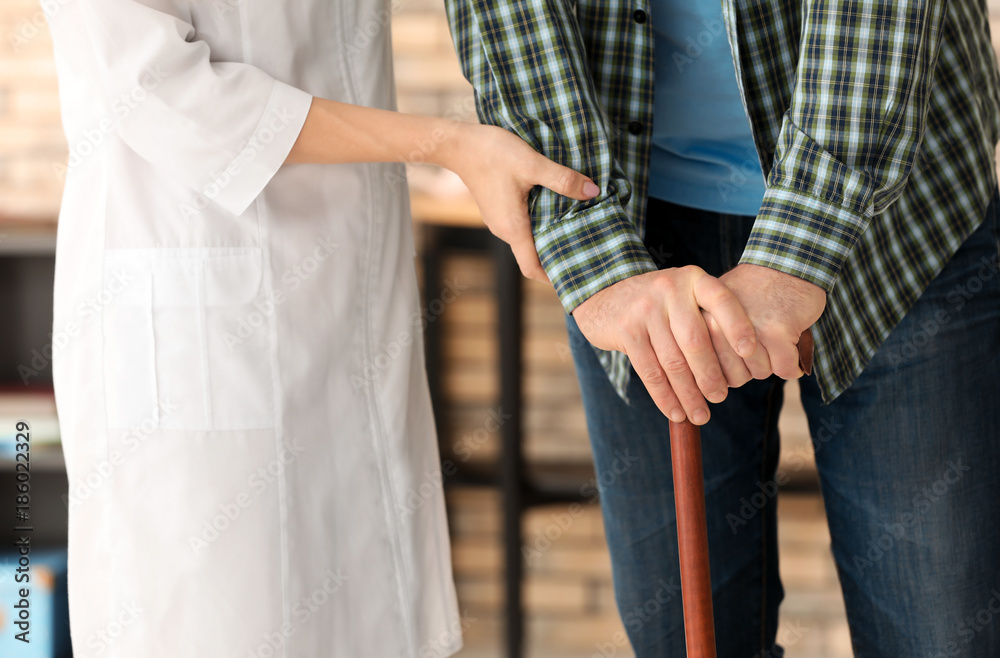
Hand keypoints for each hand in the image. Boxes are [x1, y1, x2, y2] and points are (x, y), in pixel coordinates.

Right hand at [441, 123, 599, 281]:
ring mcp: (499, 220)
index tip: (573, 273)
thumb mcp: (532, 164)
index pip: (531, 267)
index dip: (552, 276)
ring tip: (574, 226)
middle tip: (584, 247)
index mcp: (512, 227)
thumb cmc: (492, 154)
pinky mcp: (498, 209)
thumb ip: (563, 179)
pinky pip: (521, 224)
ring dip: (548, 235)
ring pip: (528, 238)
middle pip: (532, 254)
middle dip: (556, 253)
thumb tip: (593, 191)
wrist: (458, 143)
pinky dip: (539, 222)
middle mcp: (504, 230)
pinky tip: (555, 207)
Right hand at [572, 267, 757, 424]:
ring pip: (673, 361)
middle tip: (720, 398)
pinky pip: (650, 371)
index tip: (749, 353)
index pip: (723, 301)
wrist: (606, 296)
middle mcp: (670, 289)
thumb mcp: (684, 296)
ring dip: (688, 394)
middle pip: (696, 341)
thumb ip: (707, 316)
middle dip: (710, 376)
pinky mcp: (626, 329)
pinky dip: (664, 396)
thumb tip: (741, 365)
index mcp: (693, 279)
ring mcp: (645, 309)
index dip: (738, 327)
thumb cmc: (659, 304)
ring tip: (699, 414)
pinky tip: (674, 411)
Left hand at [716, 264, 825, 378]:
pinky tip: (791, 345)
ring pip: (760, 373)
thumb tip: (707, 384)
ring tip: (773, 340)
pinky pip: (784, 368)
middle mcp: (717, 324)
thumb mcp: (717, 311)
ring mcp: (748, 329)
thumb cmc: (754, 293)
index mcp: (699, 320)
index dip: (724, 374)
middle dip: (749, 371)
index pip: (706, 370)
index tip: (733, 366)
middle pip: (734, 377)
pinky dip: (792, 365)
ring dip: (772, 364)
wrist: (787, 264)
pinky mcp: (777, 332)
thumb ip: (707, 340)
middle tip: (758, 348)